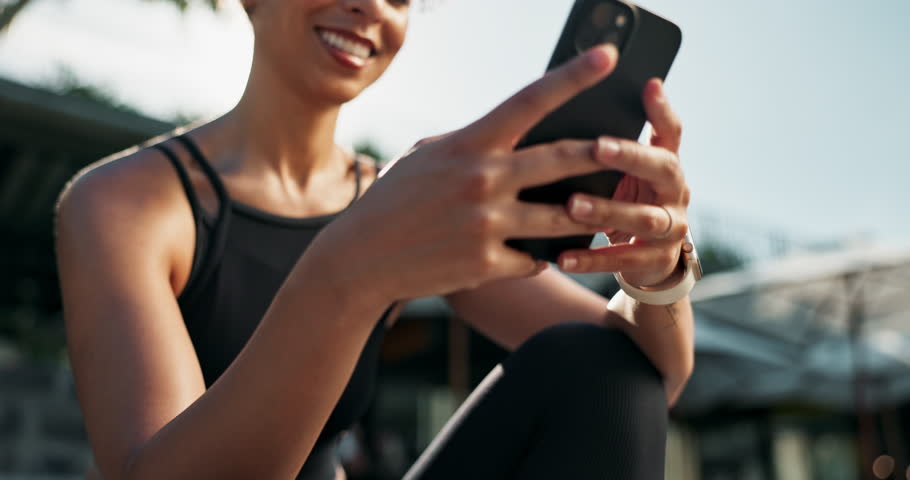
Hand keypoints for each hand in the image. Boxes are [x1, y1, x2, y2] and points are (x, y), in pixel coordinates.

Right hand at [306, 44, 628, 304]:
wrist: (361, 257)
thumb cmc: (395, 198)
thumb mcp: (428, 155)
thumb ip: (475, 143)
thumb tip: (516, 136)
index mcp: (470, 144)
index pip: (530, 100)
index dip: (573, 75)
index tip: (608, 55)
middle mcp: (483, 180)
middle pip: (564, 159)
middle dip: (604, 151)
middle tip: (630, 146)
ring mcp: (487, 224)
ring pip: (563, 216)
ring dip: (585, 214)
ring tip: (599, 210)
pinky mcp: (487, 263)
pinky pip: (535, 258)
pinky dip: (539, 255)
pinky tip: (533, 254)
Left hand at [559, 78, 689, 287]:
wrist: (644, 260)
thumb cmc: (620, 202)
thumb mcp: (620, 173)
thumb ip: (603, 151)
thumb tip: (558, 109)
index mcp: (665, 163)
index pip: (671, 131)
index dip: (662, 110)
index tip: (648, 85)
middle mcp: (676, 191)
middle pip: (663, 168)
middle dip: (631, 157)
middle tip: (598, 147)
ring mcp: (672, 228)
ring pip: (644, 218)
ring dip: (607, 210)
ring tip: (573, 206)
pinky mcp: (658, 261)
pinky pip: (625, 260)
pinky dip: (593, 259)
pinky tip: (563, 257)